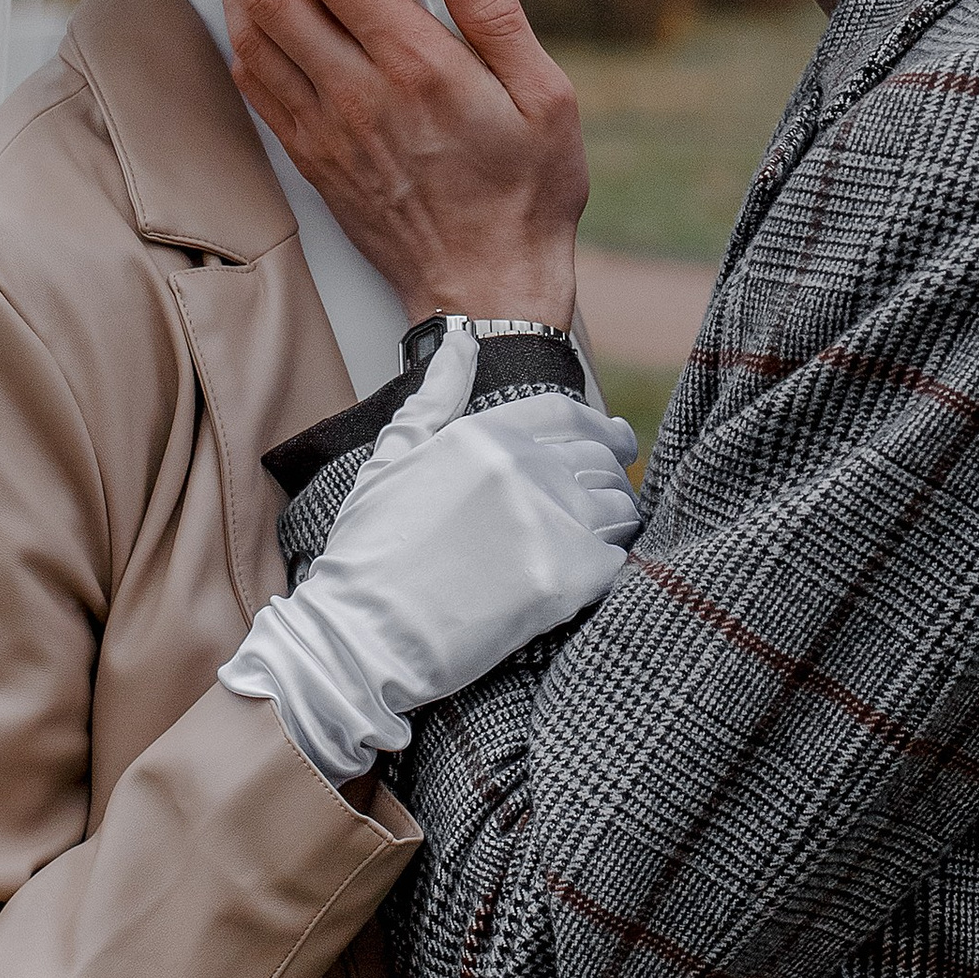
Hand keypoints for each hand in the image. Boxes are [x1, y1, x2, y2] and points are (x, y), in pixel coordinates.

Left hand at [214, 0, 589, 323]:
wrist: (485, 290)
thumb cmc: (528, 193)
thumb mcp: (548, 99)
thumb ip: (498, 18)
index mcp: (417, 68)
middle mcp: (357, 94)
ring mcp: (324, 129)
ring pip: (249, 35)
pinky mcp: (309, 157)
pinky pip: (255, 82)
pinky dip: (238, 29)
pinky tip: (244, 0)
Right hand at [219, 325, 640, 781]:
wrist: (359, 638)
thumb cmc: (368, 553)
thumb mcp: (391, 460)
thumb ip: (435, 397)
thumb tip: (460, 339)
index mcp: (484, 435)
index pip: (569, 414)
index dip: (599, 428)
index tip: (616, 443)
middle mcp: (522, 468)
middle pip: (601, 459)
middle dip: (609, 477)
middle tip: (606, 501)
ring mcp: (547, 522)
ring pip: (619, 508)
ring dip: (615, 522)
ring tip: (597, 540)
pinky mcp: (564, 579)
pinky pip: (617, 560)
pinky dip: (609, 568)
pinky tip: (586, 579)